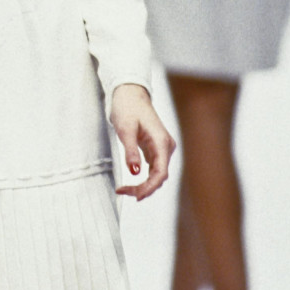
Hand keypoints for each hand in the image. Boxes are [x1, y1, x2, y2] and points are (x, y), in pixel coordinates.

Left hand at [110, 84, 174, 200]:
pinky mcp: (155, 148)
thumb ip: (130, 150)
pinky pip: (153, 168)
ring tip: (124, 189)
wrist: (129, 93)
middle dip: (143, 188)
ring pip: (157, 174)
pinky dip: (143, 178)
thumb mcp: (125, 129)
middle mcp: (166, 146)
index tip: (135, 196)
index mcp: (162, 142)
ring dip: (143, 185)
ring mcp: (162, 148)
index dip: (149, 187)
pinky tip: (132, 184)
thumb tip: (135, 171)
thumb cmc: (127, 107)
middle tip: (123, 191)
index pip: (161, 172)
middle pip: (159, 176)